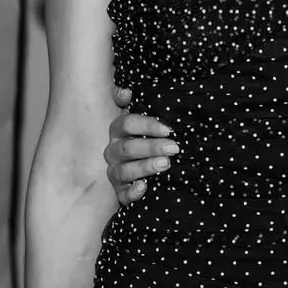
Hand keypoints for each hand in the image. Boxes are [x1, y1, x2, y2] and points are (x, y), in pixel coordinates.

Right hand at [104, 86, 178, 205]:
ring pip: (124, 171)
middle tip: (174, 148)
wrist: (136, 165)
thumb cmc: (140, 137)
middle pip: (127, 148)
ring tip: (165, 164)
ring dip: (145, 167)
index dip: (147, 125)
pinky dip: (132, 192)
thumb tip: (125, 92)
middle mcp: (113, 151)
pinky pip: (122, 195)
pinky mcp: (119, 192)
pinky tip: (144, 187)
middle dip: (152, 147)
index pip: (126, 124)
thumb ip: (126, 101)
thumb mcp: (137, 119)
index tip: (168, 129)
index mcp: (117, 131)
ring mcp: (114, 172)